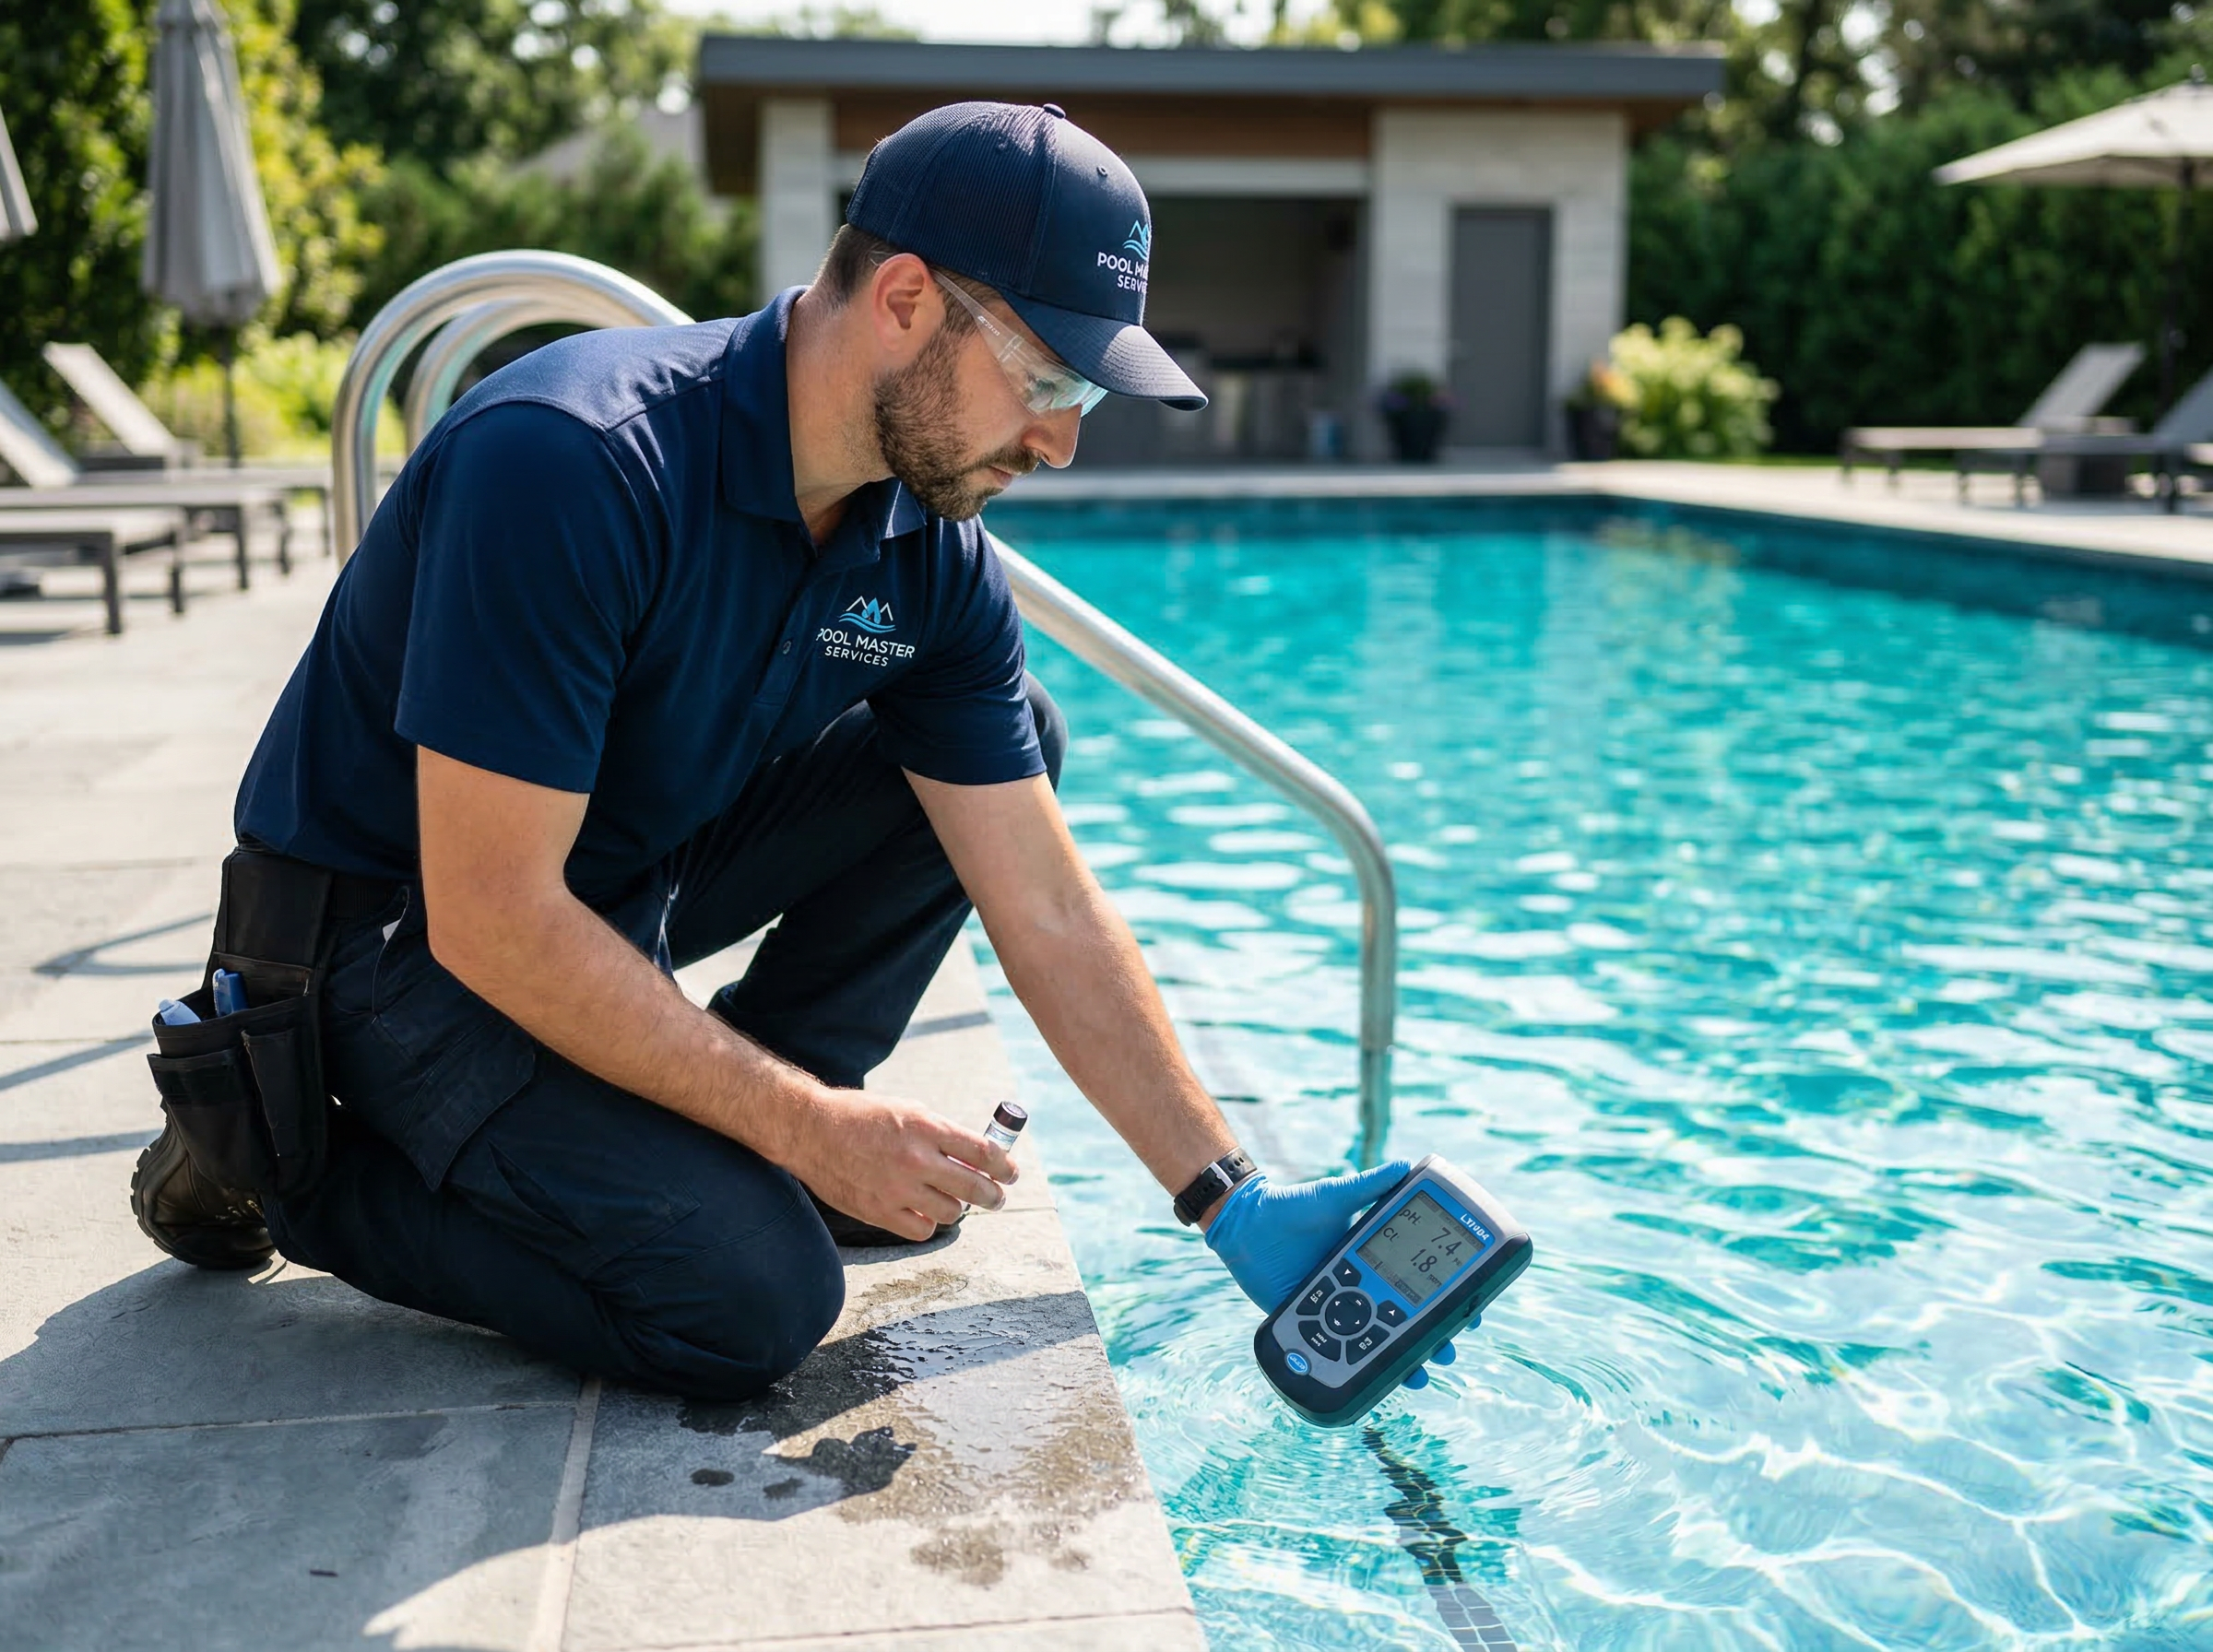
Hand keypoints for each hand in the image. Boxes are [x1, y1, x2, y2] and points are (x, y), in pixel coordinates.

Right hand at [787, 1088, 1015, 1240]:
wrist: (812, 1130)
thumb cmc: (863, 1116)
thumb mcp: (908, 1111)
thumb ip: (942, 1134)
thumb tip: (977, 1156)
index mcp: (926, 1127)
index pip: (983, 1152)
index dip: (1004, 1166)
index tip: (1011, 1173)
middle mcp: (916, 1159)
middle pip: (975, 1188)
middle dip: (993, 1195)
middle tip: (997, 1197)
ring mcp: (897, 1189)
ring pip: (951, 1213)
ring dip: (955, 1207)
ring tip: (950, 1200)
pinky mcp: (879, 1211)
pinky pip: (921, 1230)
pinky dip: (927, 1223)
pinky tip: (922, 1211)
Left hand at [1204, 1160, 1469, 1389]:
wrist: (1244, 1226)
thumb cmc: (1291, 1207)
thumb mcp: (1335, 1195)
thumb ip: (1368, 1185)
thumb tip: (1406, 1165)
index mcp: (1373, 1257)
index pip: (1419, 1280)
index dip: (1447, 1296)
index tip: (1471, 1308)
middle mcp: (1362, 1285)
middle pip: (1406, 1317)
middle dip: (1433, 1336)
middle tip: (1448, 1348)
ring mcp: (1340, 1307)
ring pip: (1379, 1340)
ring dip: (1403, 1359)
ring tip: (1419, 1373)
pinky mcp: (1314, 1322)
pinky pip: (1341, 1350)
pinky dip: (1361, 1367)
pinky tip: (1378, 1382)